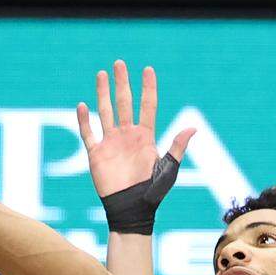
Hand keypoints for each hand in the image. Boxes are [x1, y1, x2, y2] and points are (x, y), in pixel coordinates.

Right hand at [77, 61, 195, 197]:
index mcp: (146, 137)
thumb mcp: (168, 169)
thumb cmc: (152, 193)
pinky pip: (88, 133)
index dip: (148, 88)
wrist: (131, 210)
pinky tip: (82, 105)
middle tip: (120, 63)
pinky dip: (84, 120)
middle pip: (124, 103)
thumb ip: (177, 147)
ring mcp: (111, 143)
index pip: (147, 106)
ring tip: (102, 74)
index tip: (148, 70)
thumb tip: (193, 128)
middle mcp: (128, 135)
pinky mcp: (96, 154)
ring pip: (105, 111)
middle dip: (122, 83)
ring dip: (103, 93)